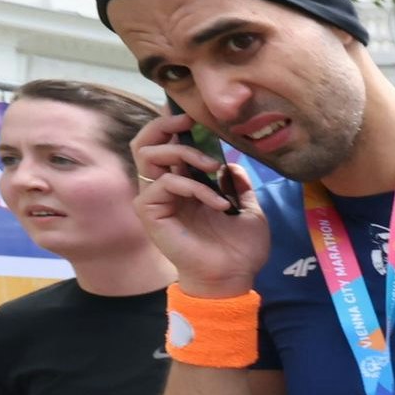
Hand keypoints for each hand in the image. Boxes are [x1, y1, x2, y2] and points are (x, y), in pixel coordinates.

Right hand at [132, 112, 267, 293]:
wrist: (233, 277)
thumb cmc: (239, 248)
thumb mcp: (249, 210)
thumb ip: (238, 185)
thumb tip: (233, 165)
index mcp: (183, 182)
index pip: (167, 144)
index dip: (174, 125)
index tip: (196, 117)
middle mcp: (164, 187)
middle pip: (145, 141)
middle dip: (165, 125)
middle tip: (190, 124)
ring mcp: (154, 198)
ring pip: (150, 156)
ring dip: (185, 155)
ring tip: (214, 169)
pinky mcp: (150, 213)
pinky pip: (165, 185)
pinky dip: (195, 188)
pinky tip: (219, 204)